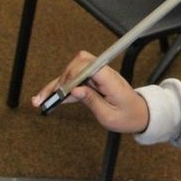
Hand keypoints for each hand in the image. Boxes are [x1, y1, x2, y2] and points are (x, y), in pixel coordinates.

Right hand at [32, 50, 149, 133]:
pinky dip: (63, 89)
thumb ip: (92, 101)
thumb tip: (75, 90)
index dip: (73, 74)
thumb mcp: (109, 115)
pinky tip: (51, 98)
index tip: (63, 91)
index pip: (90, 65)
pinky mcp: (95, 82)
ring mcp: (99, 76)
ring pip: (74, 72)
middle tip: (47, 98)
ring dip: (57, 84)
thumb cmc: (127, 116)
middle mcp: (104, 73)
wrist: (140, 114)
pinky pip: (76, 81)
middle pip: (78, 64)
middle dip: (61, 79)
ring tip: (40, 100)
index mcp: (110, 80)